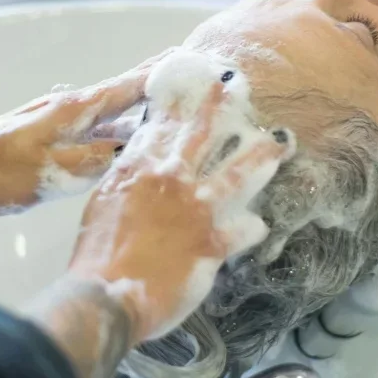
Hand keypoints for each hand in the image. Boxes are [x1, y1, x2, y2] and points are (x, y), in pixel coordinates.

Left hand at [0, 50, 173, 217]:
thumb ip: (96, 158)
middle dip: (157, 85)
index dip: (161, 73)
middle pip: (123, 94)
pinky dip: (117, 133)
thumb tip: (133, 147)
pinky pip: (94, 133)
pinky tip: (128, 144)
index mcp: (74, 111)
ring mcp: (58, 125)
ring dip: (139, 112)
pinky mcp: (48, 141)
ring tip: (170, 111)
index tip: (190, 61)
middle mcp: (70, 111)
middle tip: (189, 77)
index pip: (128, 85)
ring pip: (110, 116)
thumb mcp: (53, 172)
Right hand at [66, 80, 294, 342]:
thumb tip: (142, 162)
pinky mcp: (212, 242)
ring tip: (279, 146)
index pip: (163, 123)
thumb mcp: (106, 202)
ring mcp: (195, 209)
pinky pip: (245, 229)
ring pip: (238, 174)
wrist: (105, 295)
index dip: (182, 101)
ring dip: (261, 158)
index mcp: (139, 167)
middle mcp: (170, 179)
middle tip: (240, 85)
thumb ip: (130, 178)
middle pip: (203, 134)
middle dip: (223, 106)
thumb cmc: (97, 254)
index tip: (195, 83)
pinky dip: (253, 227)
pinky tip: (260, 225)